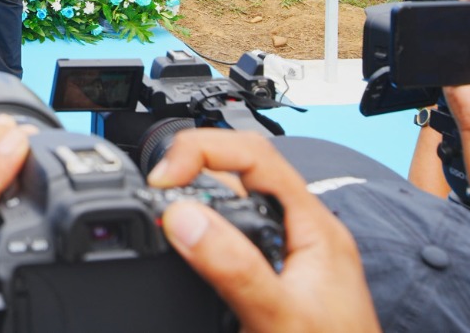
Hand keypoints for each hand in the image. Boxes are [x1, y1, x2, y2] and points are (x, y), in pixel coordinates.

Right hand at [147, 130, 379, 332]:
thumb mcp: (279, 320)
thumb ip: (234, 267)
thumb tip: (183, 216)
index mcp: (315, 228)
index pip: (255, 156)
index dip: (201, 152)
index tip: (161, 180)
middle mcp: (304, 235)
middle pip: (242, 172)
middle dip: (193, 172)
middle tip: (154, 195)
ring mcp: (292, 258)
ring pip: (238, 205)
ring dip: (198, 202)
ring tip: (163, 219)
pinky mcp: (277, 283)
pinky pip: (237, 237)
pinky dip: (205, 234)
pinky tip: (187, 253)